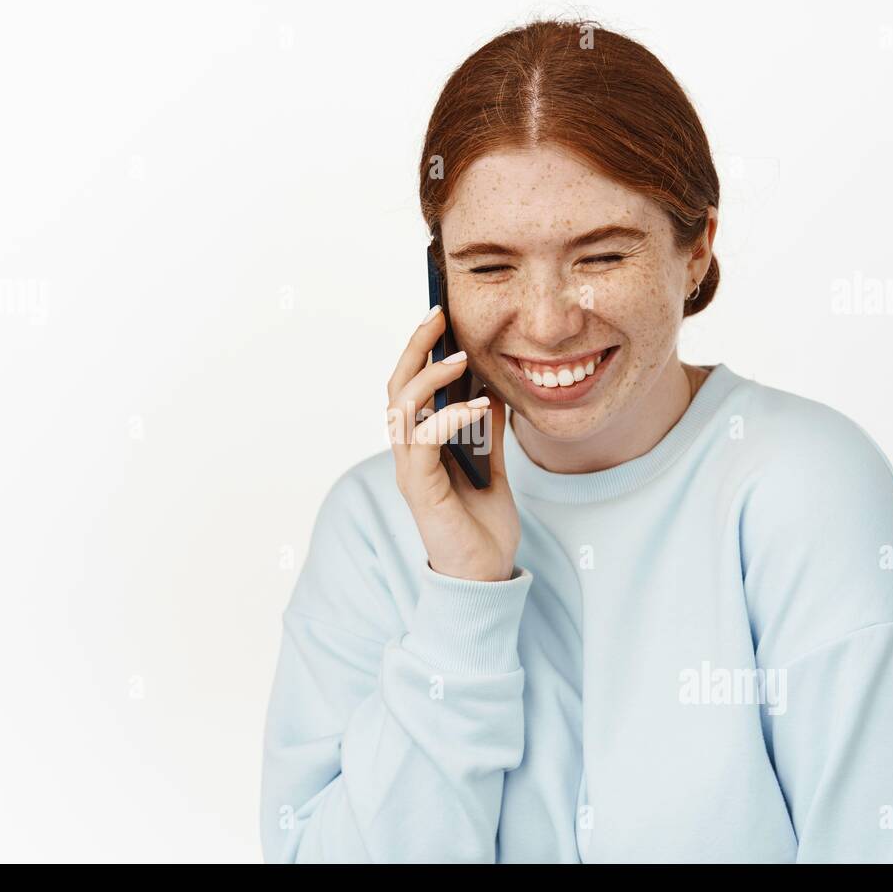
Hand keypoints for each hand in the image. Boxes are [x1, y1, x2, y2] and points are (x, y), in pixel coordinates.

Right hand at [386, 306, 520, 581]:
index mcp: (422, 445)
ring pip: (401, 409)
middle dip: (415, 348)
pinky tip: (475, 407)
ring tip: (460, 357)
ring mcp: (411, 471)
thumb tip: (495, 391)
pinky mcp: (420, 490)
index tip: (441, 316)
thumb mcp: (493, 467)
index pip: (410, 387)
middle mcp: (408, 454)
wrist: (487, 576)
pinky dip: (448, 418)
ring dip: (429, 378)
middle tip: (438, 315)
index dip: (420, 350)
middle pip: (396, 388)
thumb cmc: (483, 525)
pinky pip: (424, 442)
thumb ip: (489, 432)